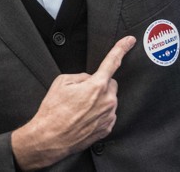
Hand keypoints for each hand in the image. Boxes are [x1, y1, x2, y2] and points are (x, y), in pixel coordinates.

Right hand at [12, 36, 136, 169]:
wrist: (49, 138)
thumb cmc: (53, 111)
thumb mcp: (61, 82)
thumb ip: (81, 76)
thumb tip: (89, 80)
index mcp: (97, 85)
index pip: (113, 62)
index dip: (122, 48)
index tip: (130, 41)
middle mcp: (107, 101)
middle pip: (110, 84)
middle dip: (99, 85)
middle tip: (81, 94)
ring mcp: (108, 116)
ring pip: (109, 100)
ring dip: (98, 101)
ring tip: (79, 109)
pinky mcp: (107, 128)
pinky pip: (107, 114)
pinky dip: (98, 114)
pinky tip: (83, 118)